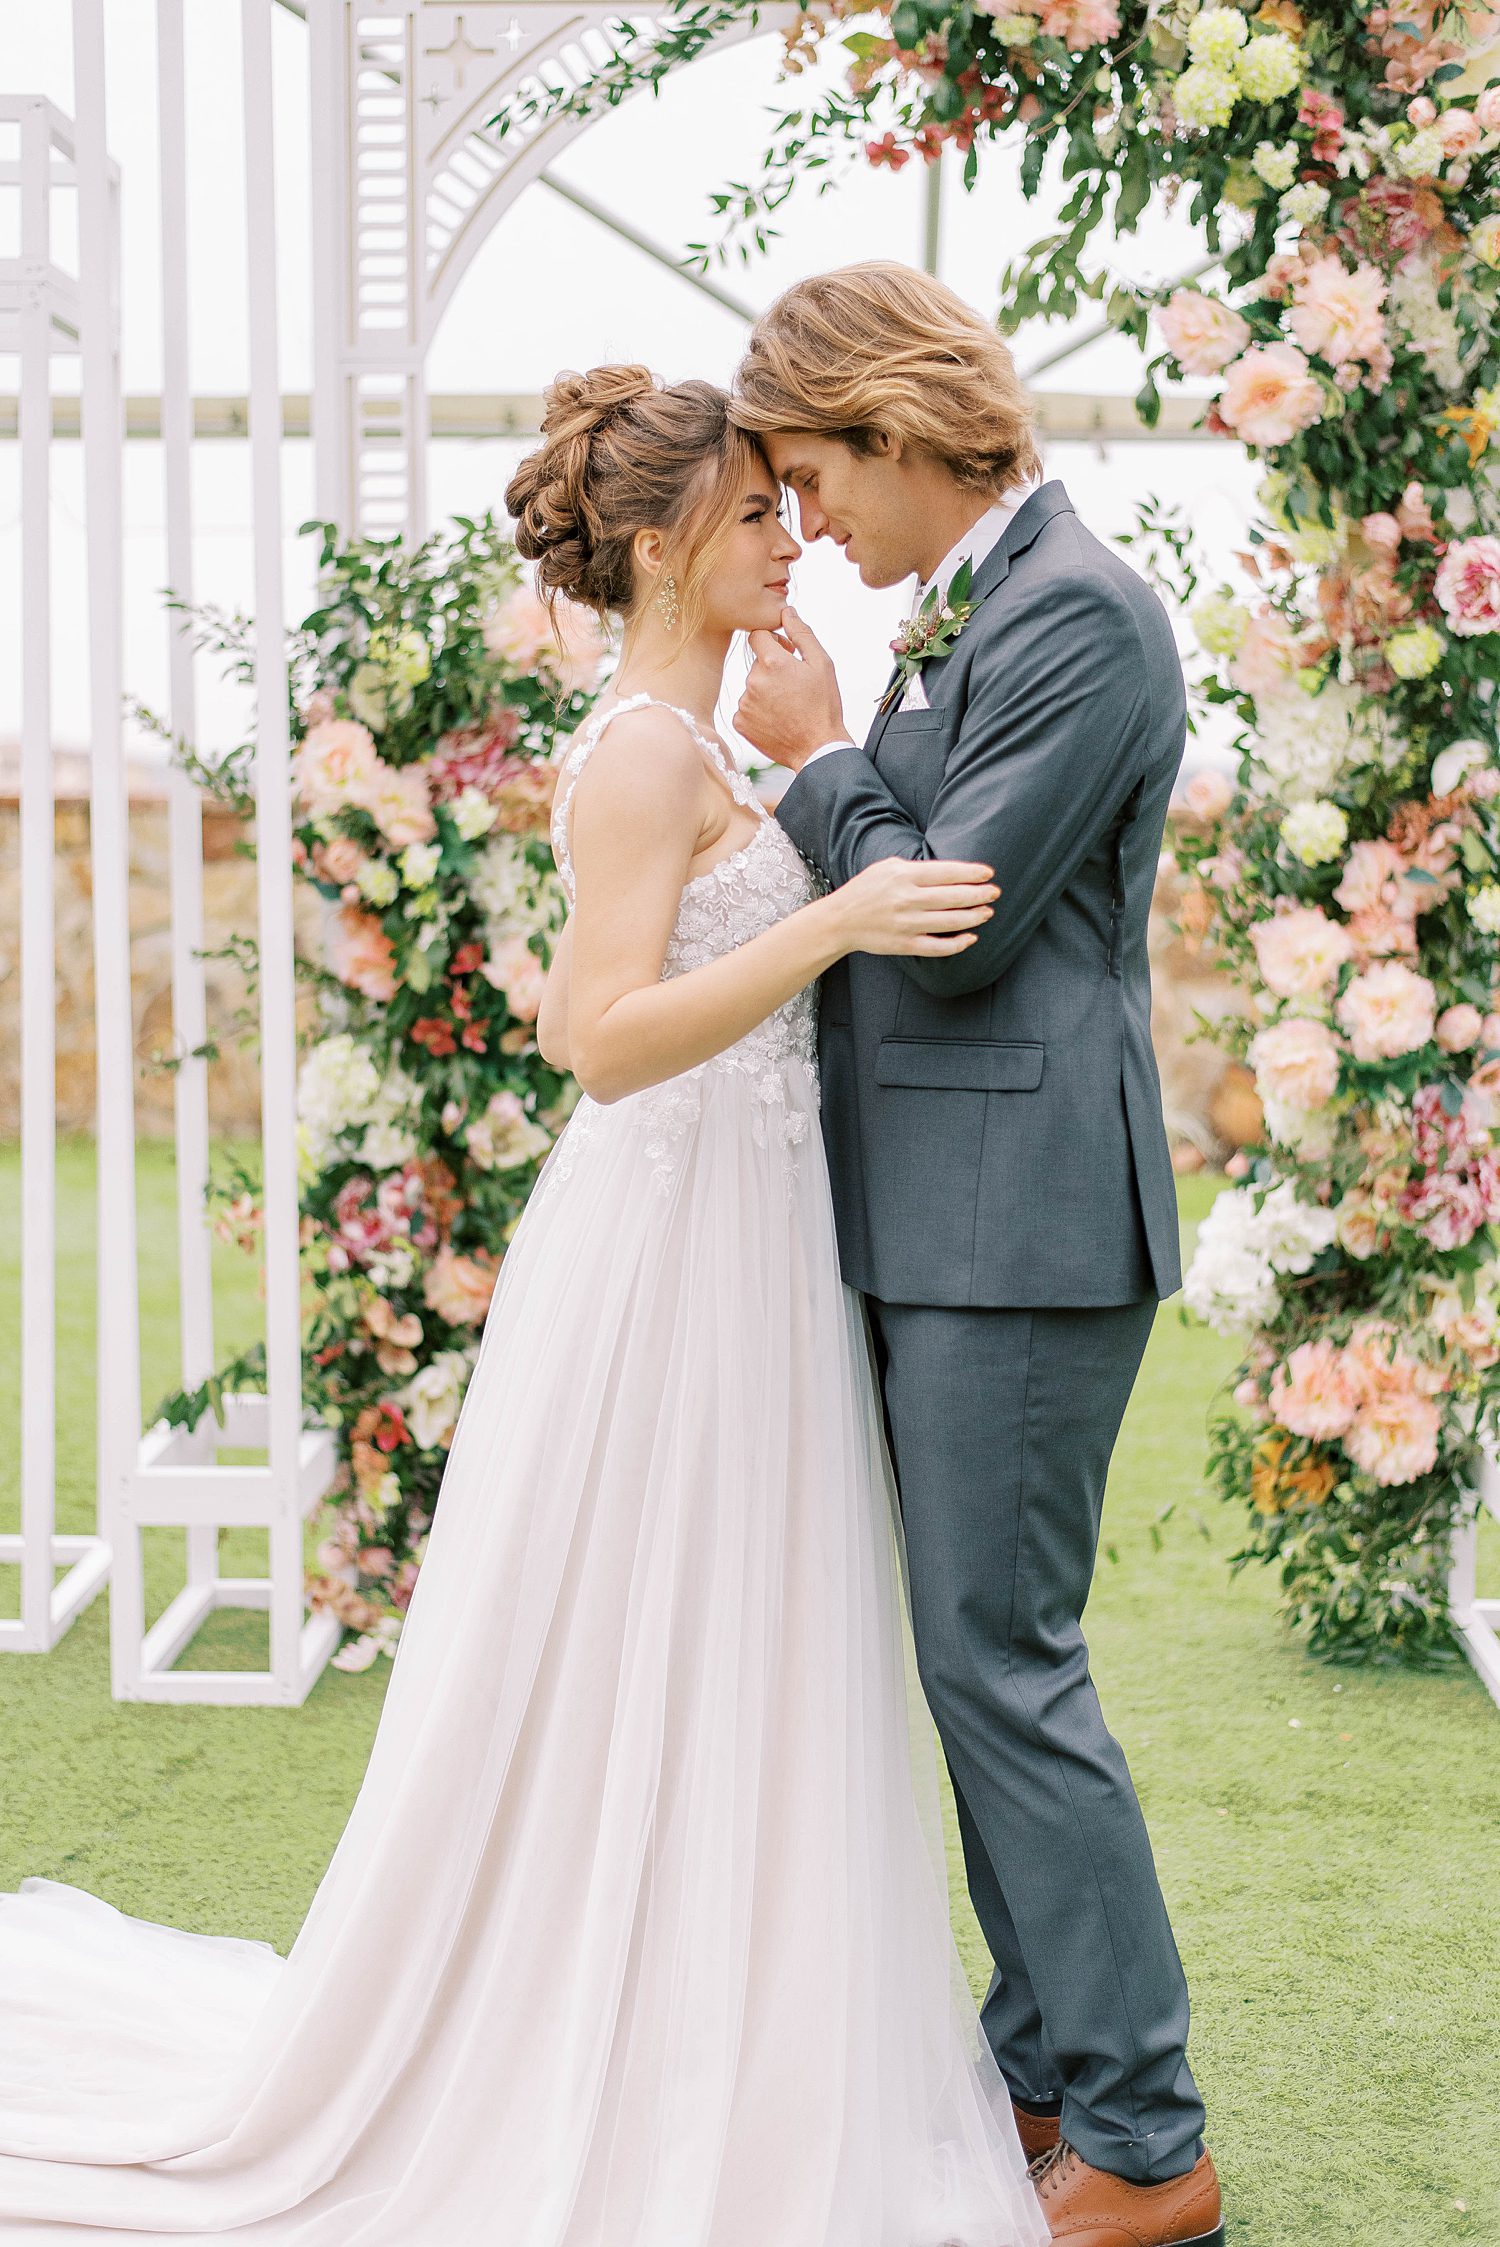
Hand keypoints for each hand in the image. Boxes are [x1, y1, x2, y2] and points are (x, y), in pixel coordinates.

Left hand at [735, 607, 848, 772]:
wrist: (818, 749)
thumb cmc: (824, 705)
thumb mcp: (821, 664)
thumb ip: (801, 634)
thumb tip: (787, 611)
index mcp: (772, 662)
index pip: (757, 636)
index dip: (773, 642)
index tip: (786, 654)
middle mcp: (753, 681)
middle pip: (757, 663)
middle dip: (773, 669)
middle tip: (794, 687)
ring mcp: (744, 703)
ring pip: (752, 686)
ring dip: (766, 691)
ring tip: (788, 706)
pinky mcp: (740, 722)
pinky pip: (746, 708)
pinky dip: (759, 711)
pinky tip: (778, 719)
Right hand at [824, 856, 999, 957]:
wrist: (840, 921)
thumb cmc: (866, 890)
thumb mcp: (887, 867)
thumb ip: (917, 868)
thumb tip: (952, 872)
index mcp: (903, 875)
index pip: (947, 872)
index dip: (972, 872)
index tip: (988, 873)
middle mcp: (906, 899)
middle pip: (953, 897)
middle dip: (979, 894)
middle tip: (995, 893)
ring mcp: (906, 924)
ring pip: (950, 921)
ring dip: (974, 916)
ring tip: (987, 912)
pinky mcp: (904, 945)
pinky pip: (938, 947)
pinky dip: (958, 944)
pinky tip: (971, 938)